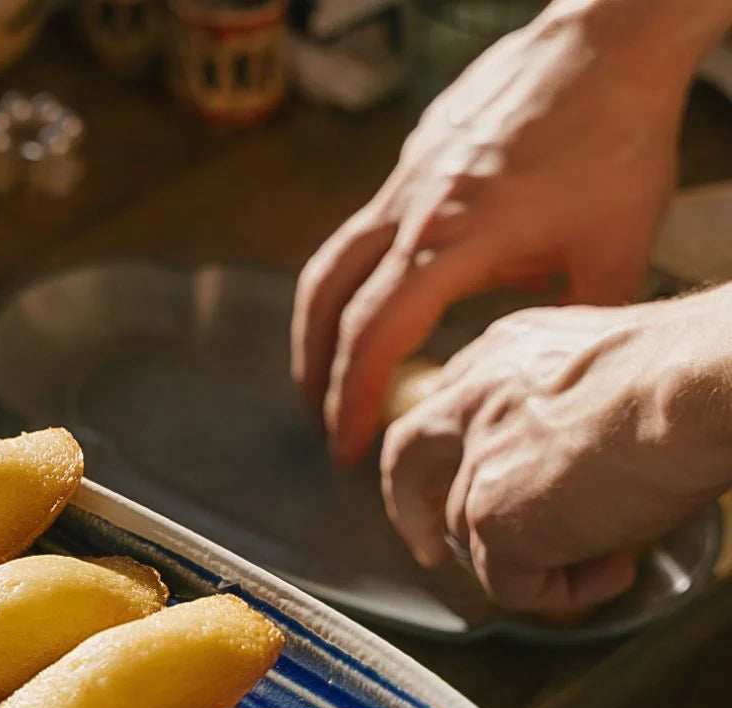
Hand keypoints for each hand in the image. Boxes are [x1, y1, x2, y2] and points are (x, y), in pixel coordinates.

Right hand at [292, 0, 722, 463]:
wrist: (605, 41)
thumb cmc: (616, 138)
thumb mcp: (616, 252)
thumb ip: (572, 328)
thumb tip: (543, 376)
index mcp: (453, 240)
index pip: (374, 335)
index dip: (350, 399)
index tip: (345, 445)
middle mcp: (410, 211)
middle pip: (325, 302)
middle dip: (313, 374)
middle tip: (324, 423)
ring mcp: (402, 183)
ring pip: (327, 265)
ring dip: (317, 330)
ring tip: (329, 375)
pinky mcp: (409, 164)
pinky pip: (356, 235)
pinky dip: (347, 285)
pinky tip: (374, 308)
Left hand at [381, 286, 731, 612]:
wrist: (701, 384)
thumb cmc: (687, 371)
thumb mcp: (607, 369)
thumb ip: (564, 407)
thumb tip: (582, 463)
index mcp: (499, 356)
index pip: (448, 408)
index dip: (450, 451)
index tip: (459, 474)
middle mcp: (472, 401)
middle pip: (409, 461)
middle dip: (410, 508)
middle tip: (426, 546)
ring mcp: (476, 462)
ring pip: (471, 535)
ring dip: (532, 560)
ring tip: (606, 556)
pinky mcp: (494, 517)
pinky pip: (508, 584)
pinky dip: (557, 594)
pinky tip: (611, 572)